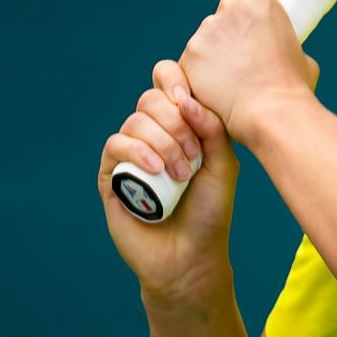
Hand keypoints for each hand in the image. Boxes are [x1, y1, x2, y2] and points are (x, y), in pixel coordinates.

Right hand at [96, 60, 240, 303]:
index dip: (175, 80)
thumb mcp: (223, 166)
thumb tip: (186, 99)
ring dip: (162, 143)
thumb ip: (213, 129)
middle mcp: (154, 134)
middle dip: (175, 122)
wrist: (190, 256)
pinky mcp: (112, 175)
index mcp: (181, 125)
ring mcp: (131, 154)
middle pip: (151, 98)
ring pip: (135, 121)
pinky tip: (156, 172)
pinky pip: (116, 145)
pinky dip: (138, 152)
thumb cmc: (210, 212)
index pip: (168, 81)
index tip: (190, 102)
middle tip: (194, 155)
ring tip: (180, 174)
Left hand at [179, 0, 318, 146]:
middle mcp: (230, 8)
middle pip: (220, 19)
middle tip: (240, 65)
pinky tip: (216, 94)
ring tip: (230, 85)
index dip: (245, 23)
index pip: (243, 1)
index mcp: (261, 0)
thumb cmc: (292, 87)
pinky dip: (199, 78)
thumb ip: (283, 44)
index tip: (249, 41)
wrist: (272, 111)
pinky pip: (191, 65)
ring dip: (211, 59)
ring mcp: (207, 31)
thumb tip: (276, 51)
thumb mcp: (301, 55)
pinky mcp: (190, 55)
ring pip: (203, 43)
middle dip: (226, 39)